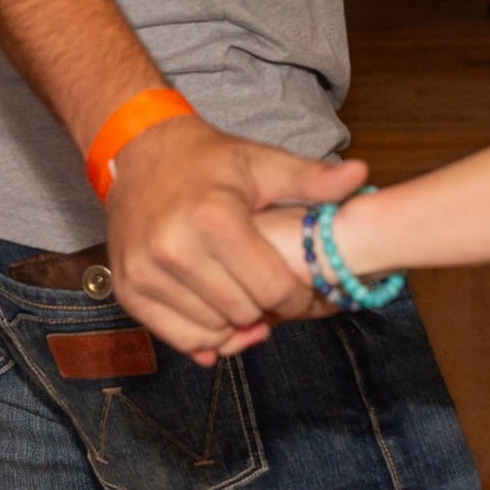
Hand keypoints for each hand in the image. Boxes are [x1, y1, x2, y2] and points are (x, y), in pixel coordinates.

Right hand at [103, 116, 365, 362]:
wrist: (139, 151)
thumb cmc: (208, 161)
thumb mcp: (261, 163)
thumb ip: (311, 179)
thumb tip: (361, 176)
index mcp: (214, 216)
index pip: (271, 287)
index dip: (297, 297)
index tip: (303, 290)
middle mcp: (175, 247)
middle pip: (243, 313)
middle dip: (268, 310)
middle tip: (275, 296)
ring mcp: (146, 271)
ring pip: (212, 331)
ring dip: (236, 325)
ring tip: (248, 301)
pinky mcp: (128, 289)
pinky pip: (177, 337)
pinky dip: (204, 335)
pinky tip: (219, 317)